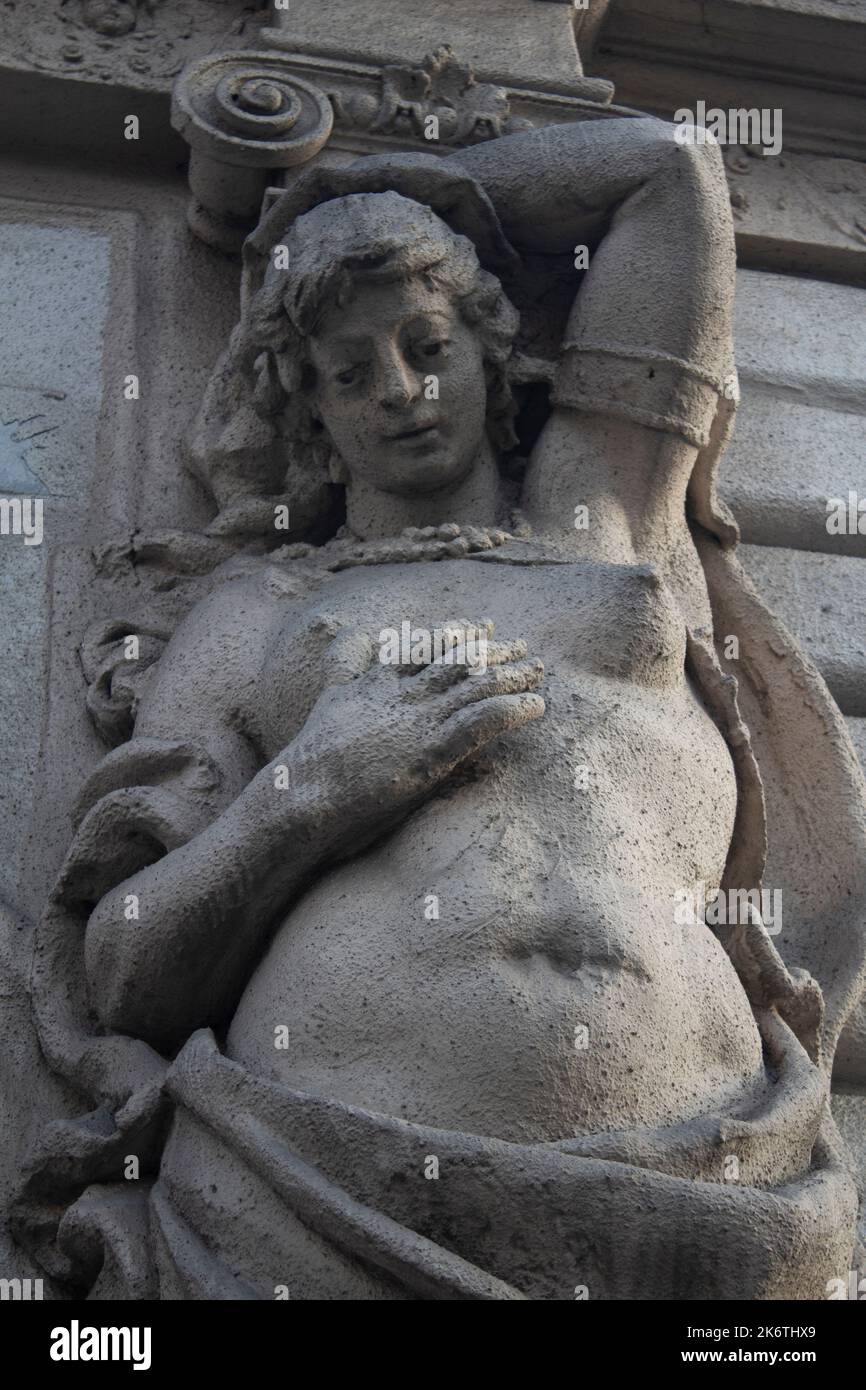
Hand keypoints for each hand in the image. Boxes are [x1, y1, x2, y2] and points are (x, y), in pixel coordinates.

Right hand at [287, 621, 543, 828]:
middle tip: (525, 646)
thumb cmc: (314, 752)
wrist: (306, 790)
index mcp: (382, 679)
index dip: (461, 633)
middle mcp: (406, 694)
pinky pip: (482, 722)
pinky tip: (536, 707)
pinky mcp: (432, 751)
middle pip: (461, 661)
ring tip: (539, 671)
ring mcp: (420, 721)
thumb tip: (347, 631)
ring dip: (514, 676)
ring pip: (477, 687)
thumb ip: (344, 663)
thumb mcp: (329, 694)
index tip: (486, 627)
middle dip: (496, 651)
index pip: (429, 645)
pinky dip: (512, 710)